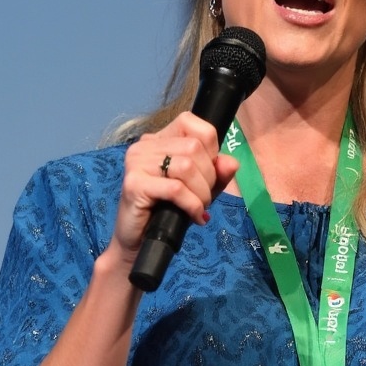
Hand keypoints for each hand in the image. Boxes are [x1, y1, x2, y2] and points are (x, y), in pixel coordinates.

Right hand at [108, 111, 239, 264]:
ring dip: (201, 193)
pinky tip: (194, 216)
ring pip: (186, 166)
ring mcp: (136, 162)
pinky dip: (192, 205)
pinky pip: (176, 189)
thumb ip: (218, 173)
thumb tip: (231, 162)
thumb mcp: (201, 188)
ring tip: (198, 208)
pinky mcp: (134, 184)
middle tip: (203, 198)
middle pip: (194, 147)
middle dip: (208, 177)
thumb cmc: (169, 211)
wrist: (140, 241)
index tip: (208, 173)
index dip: (210, 147)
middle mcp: (144, 145)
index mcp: (159, 139)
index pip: (192, 123)